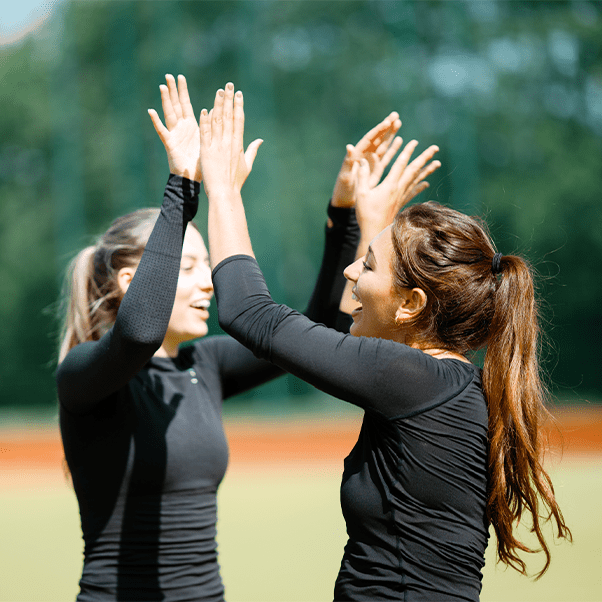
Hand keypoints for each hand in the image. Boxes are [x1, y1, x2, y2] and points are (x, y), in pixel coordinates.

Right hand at [148, 74, 202, 181]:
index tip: (180, 77)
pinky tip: (151, 111)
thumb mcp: (208, 141)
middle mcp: (181, 128)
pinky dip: (157, 121)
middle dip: (172, 91)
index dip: (183, 91)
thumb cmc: (201, 162)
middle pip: (176, 105)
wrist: (192, 179)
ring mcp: (174, 135)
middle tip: (169, 75)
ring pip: (169, 114)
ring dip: (166, 100)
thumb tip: (216, 111)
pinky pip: (162, 131)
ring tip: (162, 86)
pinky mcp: (170, 144)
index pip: (186, 104)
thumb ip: (211, 127)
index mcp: (191, 126)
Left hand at [199, 83, 261, 197]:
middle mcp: (228, 143)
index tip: (239, 94)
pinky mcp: (206, 151)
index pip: (239, 121)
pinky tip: (205, 110)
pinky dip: (205, 121)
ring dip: (218, 105)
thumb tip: (260, 140)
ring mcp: (217, 146)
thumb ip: (252, 150)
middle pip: (229, 117)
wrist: (224, 192)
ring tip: (219, 92)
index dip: (238, 106)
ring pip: (217, 121)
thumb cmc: (235, 181)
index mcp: (238, 145)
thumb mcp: (247, 165)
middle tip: (229, 85)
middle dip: (229, 100)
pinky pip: (205, 133)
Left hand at [331, 112, 401, 207]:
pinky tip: (399, 140)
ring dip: (390, 135)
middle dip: (386, 127)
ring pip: (383, 145)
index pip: (369, 139)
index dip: (378, 130)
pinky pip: (386, 157)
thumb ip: (348, 162)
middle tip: (395, 115)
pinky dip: (393, 149)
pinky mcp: (375, 170)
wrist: (345, 202)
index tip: (387, 121)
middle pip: (377, 138)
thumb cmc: (343, 190)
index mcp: (357, 156)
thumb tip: (349, 146)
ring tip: (398, 122)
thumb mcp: (344, 176)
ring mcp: (370, 162)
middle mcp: (364, 156)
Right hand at [355, 141, 440, 236]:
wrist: (374, 233)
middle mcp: (399, 189)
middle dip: (425, 158)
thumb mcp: (360, 193)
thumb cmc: (366, 214)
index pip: (401, 164)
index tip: (414, 142)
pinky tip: (426, 182)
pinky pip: (413, 192)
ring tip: (437, 163)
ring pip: (417, 180)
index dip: (407, 152)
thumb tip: (362, 160)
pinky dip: (420, 186)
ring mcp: (401, 197)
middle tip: (435, 148)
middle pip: (414, 170)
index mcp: (390, 185)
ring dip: (427, 170)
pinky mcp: (401, 204)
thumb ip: (362, 175)